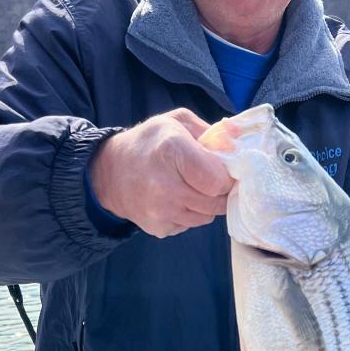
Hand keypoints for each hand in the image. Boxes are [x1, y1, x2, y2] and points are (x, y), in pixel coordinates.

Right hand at [90, 108, 234, 237]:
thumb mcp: (176, 122)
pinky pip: (189, 226)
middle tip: (208, 180)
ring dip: (205, 204)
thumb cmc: (149, 142)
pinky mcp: (158, 228)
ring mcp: (160, 211)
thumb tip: (239, 146)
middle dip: (218, 192)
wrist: (109, 172)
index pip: (217, 180)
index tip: (220, 170)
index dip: (225, 177)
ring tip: (190, 188)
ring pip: (206, 218)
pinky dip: (188, 215)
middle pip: (215, 202)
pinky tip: (175, 200)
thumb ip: (212, 132)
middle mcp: (165, 184)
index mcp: (172, 150)